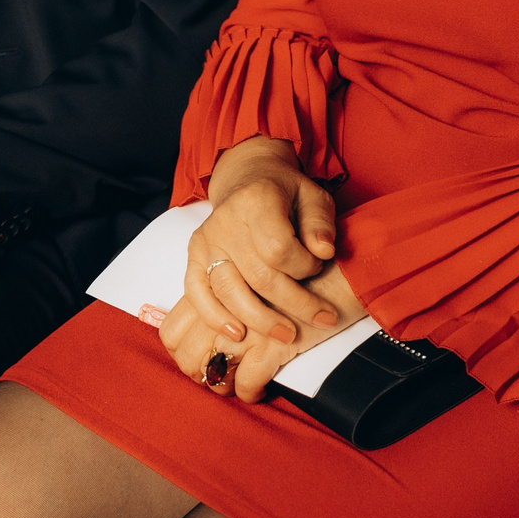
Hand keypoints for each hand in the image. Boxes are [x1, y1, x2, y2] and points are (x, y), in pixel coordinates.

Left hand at [158, 261, 366, 403]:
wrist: (346, 264)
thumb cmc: (303, 266)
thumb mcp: (256, 267)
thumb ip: (227, 291)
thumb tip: (208, 329)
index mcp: (212, 282)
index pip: (171, 330)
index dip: (182, 351)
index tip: (203, 357)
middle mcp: (222, 304)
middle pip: (185, 356)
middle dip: (200, 374)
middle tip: (220, 376)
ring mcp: (246, 324)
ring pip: (213, 372)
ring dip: (223, 386)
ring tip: (238, 385)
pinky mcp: (273, 342)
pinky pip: (248, 381)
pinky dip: (252, 391)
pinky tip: (261, 389)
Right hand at [186, 136, 342, 346]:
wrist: (247, 181)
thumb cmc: (285, 194)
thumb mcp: (313, 197)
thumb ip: (320, 223)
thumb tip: (324, 252)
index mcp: (257, 200)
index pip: (279, 248)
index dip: (304, 266)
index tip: (318, 266)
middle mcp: (225, 221)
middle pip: (258, 276)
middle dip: (294, 303)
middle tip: (322, 318)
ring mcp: (206, 240)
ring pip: (229, 291)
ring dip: (261, 320)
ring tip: (287, 335)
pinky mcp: (194, 257)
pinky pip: (196, 293)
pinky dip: (214, 317)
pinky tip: (238, 334)